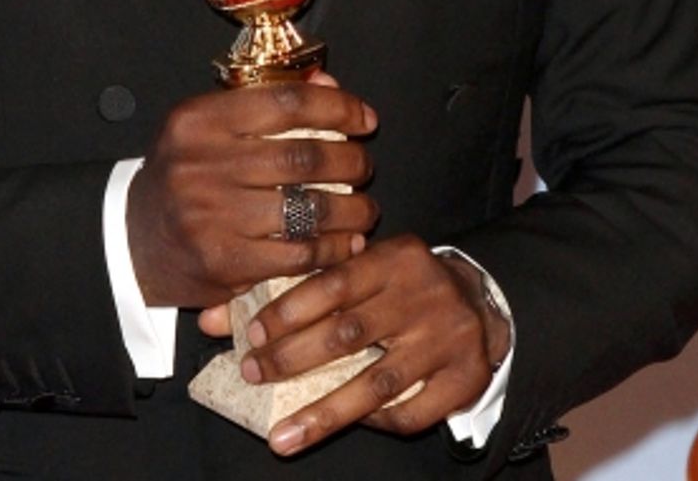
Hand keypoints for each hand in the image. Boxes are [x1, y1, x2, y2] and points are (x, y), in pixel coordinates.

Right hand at [127, 81, 377, 308]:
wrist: (132, 240)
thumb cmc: (182, 174)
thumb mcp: (209, 126)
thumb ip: (266, 102)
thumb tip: (327, 83)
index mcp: (199, 120)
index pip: (285, 102)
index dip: (336, 107)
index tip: (365, 119)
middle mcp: (202, 164)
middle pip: (303, 156)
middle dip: (351, 161)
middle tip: (365, 166)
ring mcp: (212, 215)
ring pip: (307, 208)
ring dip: (351, 209)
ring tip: (364, 208)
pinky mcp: (223, 261)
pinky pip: (297, 253)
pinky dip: (332, 249)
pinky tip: (345, 243)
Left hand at [232, 234, 510, 456]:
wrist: (481, 299)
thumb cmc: (400, 284)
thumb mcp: (361, 268)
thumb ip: (300, 288)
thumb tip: (215, 317)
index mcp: (394, 259)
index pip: (334, 282)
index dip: (289, 309)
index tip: (251, 335)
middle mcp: (422, 295)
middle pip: (350, 334)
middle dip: (294, 360)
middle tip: (253, 377)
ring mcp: (448, 339)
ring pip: (377, 383)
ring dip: (324, 413)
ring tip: (281, 438)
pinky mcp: (466, 378)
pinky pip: (412, 413)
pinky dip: (376, 423)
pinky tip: (347, 425)